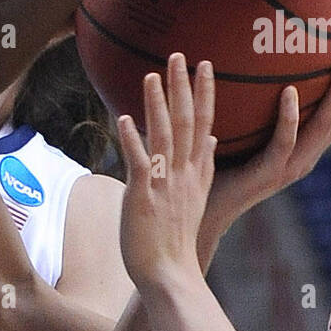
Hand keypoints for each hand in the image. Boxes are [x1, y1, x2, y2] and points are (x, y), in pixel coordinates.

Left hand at [118, 54, 216, 290]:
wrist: (169, 274)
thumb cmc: (172, 242)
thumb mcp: (191, 201)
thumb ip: (197, 170)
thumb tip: (207, 144)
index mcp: (196, 175)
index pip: (204, 126)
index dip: (205, 96)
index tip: (206, 67)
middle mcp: (184, 174)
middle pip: (187, 122)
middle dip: (184, 87)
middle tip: (181, 56)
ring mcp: (165, 183)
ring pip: (163, 135)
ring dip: (157, 103)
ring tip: (151, 74)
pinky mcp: (144, 195)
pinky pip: (138, 162)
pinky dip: (131, 139)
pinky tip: (123, 118)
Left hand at [200, 34, 330, 251]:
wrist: (207, 211)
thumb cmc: (220, 168)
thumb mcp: (243, 130)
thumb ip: (252, 103)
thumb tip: (246, 60)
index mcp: (304, 145)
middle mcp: (305, 155)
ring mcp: (291, 165)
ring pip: (324, 125)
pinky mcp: (270, 173)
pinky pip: (284, 141)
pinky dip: (290, 116)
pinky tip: (289, 91)